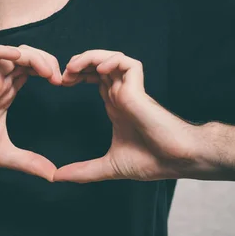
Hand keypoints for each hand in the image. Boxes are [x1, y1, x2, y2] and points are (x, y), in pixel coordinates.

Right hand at [0, 44, 61, 180]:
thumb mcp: (5, 154)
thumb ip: (29, 162)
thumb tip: (53, 176)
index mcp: (6, 93)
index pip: (32, 70)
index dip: (49, 71)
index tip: (63, 84)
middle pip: (27, 58)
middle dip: (46, 61)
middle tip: (59, 78)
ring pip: (13, 53)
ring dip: (33, 57)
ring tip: (47, 72)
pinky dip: (5, 52)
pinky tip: (19, 59)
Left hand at [54, 50, 201, 182]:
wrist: (176, 160)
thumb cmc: (152, 161)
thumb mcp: (109, 167)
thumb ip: (83, 171)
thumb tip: (58, 178)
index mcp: (116, 106)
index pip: (95, 79)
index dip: (76, 76)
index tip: (60, 84)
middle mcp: (122, 94)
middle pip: (99, 65)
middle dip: (79, 64)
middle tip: (62, 75)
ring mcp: (131, 90)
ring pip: (111, 59)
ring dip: (90, 58)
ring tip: (73, 67)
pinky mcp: (139, 90)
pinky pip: (128, 63)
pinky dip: (112, 60)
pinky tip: (100, 70)